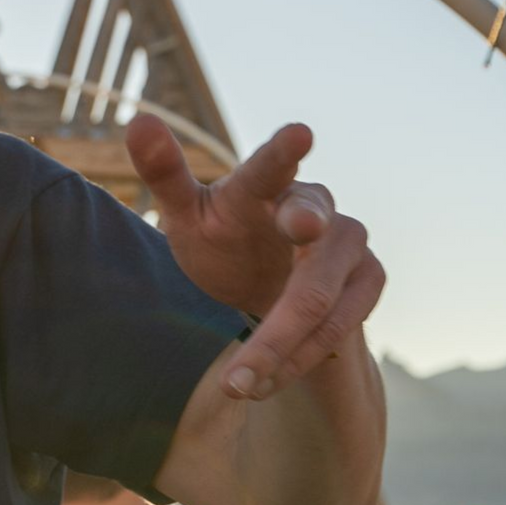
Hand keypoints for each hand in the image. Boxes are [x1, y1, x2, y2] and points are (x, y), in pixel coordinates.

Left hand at [126, 116, 384, 401]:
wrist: (262, 277)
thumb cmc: (221, 234)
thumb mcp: (186, 212)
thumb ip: (164, 173)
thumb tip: (137, 119)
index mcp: (264, 186)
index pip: (271, 169)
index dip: (283, 153)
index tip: (300, 133)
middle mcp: (317, 207)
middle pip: (308, 256)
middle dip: (291, 293)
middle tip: (282, 311)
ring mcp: (349, 244)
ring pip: (322, 303)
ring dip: (279, 347)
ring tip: (236, 384)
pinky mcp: (368, 281)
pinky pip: (338, 329)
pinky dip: (296, 358)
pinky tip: (262, 381)